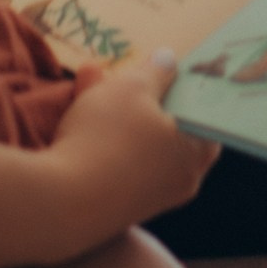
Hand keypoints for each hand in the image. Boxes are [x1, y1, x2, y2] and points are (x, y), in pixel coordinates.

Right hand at [52, 52, 221, 242]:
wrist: (63, 203)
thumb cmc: (107, 138)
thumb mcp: (131, 87)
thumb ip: (155, 71)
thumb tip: (170, 60)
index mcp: (199, 150)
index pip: (203, 112)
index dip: (183, 86)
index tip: (164, 69)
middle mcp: (183, 178)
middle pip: (166, 124)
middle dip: (140, 93)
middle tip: (118, 70)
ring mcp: (151, 197)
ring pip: (138, 141)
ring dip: (115, 110)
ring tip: (87, 77)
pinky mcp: (120, 207)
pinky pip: (119, 162)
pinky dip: (103, 137)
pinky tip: (78, 113)